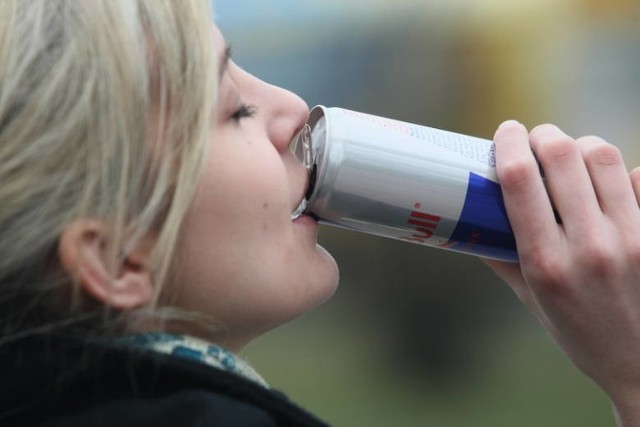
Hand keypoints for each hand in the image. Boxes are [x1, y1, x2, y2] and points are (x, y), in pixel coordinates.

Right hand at [484, 121, 639, 425]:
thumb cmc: (578, 332)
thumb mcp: (531, 299)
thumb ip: (502, 257)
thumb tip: (475, 221)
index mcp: (546, 263)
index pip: (522, 180)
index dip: (510, 143)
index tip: (506, 132)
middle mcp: (590, 246)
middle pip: (563, 155)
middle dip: (543, 135)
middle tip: (536, 140)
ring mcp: (631, 238)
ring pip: (604, 157)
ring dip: (580, 145)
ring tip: (571, 156)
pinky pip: (639, 178)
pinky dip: (620, 171)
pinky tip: (607, 182)